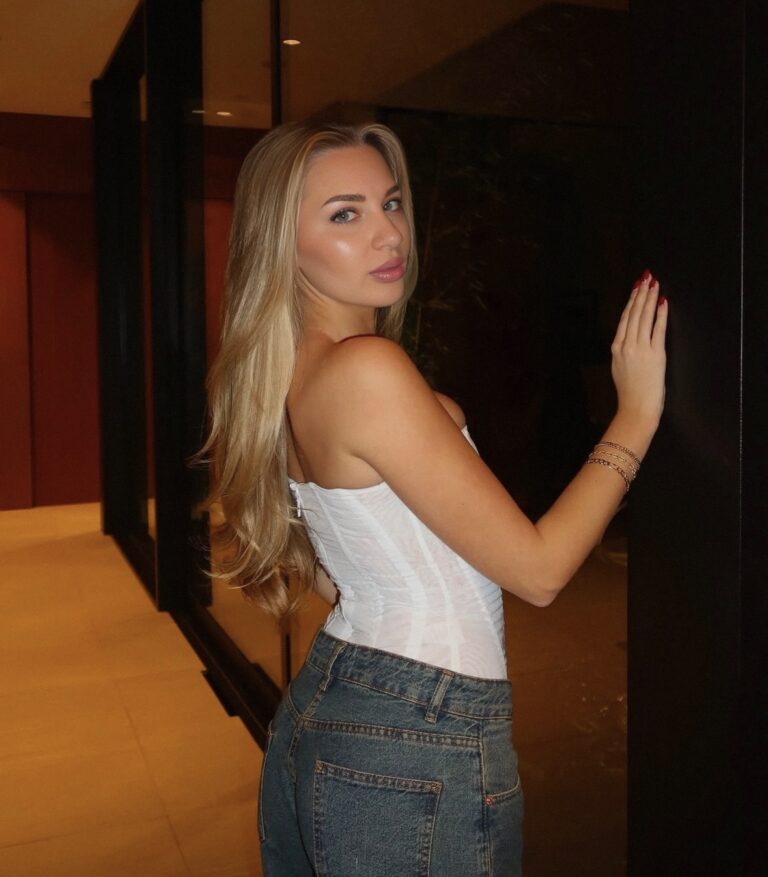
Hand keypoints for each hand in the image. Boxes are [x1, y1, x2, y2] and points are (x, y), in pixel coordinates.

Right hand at [610, 271, 667, 427]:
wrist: (635, 408)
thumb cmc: (629, 393)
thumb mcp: (619, 368)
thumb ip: (623, 351)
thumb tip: (630, 338)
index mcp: (616, 348)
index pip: (624, 318)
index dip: (631, 300)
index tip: (636, 287)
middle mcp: (626, 345)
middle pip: (633, 313)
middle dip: (641, 293)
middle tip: (646, 278)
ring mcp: (640, 348)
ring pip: (644, 317)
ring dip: (650, 298)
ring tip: (654, 284)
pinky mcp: (655, 354)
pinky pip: (657, 329)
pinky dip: (660, 314)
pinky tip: (663, 302)